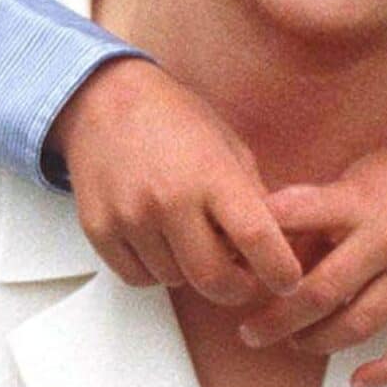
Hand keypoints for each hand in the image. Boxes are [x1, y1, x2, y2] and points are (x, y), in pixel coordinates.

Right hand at [49, 58, 302, 305]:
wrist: (105, 99)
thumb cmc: (172, 118)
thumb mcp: (229, 146)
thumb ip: (253, 197)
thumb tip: (276, 245)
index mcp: (211, 174)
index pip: (257, 239)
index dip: (280, 271)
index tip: (287, 280)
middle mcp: (169, 199)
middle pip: (213, 278)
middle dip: (236, 288)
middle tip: (241, 277)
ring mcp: (130, 216)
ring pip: (174, 280)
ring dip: (189, 271)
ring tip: (187, 236)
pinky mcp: (99, 229)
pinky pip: (138, 277)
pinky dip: (154, 270)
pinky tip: (158, 239)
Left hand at [244, 113, 386, 386]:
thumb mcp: (357, 177)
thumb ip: (319, 212)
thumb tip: (265, 245)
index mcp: (360, 201)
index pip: (300, 216)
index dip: (263, 241)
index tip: (230, 263)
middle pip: (323, 290)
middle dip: (278, 317)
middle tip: (250, 331)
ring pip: (361, 323)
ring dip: (318, 342)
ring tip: (293, 344)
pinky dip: (386, 370)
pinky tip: (358, 380)